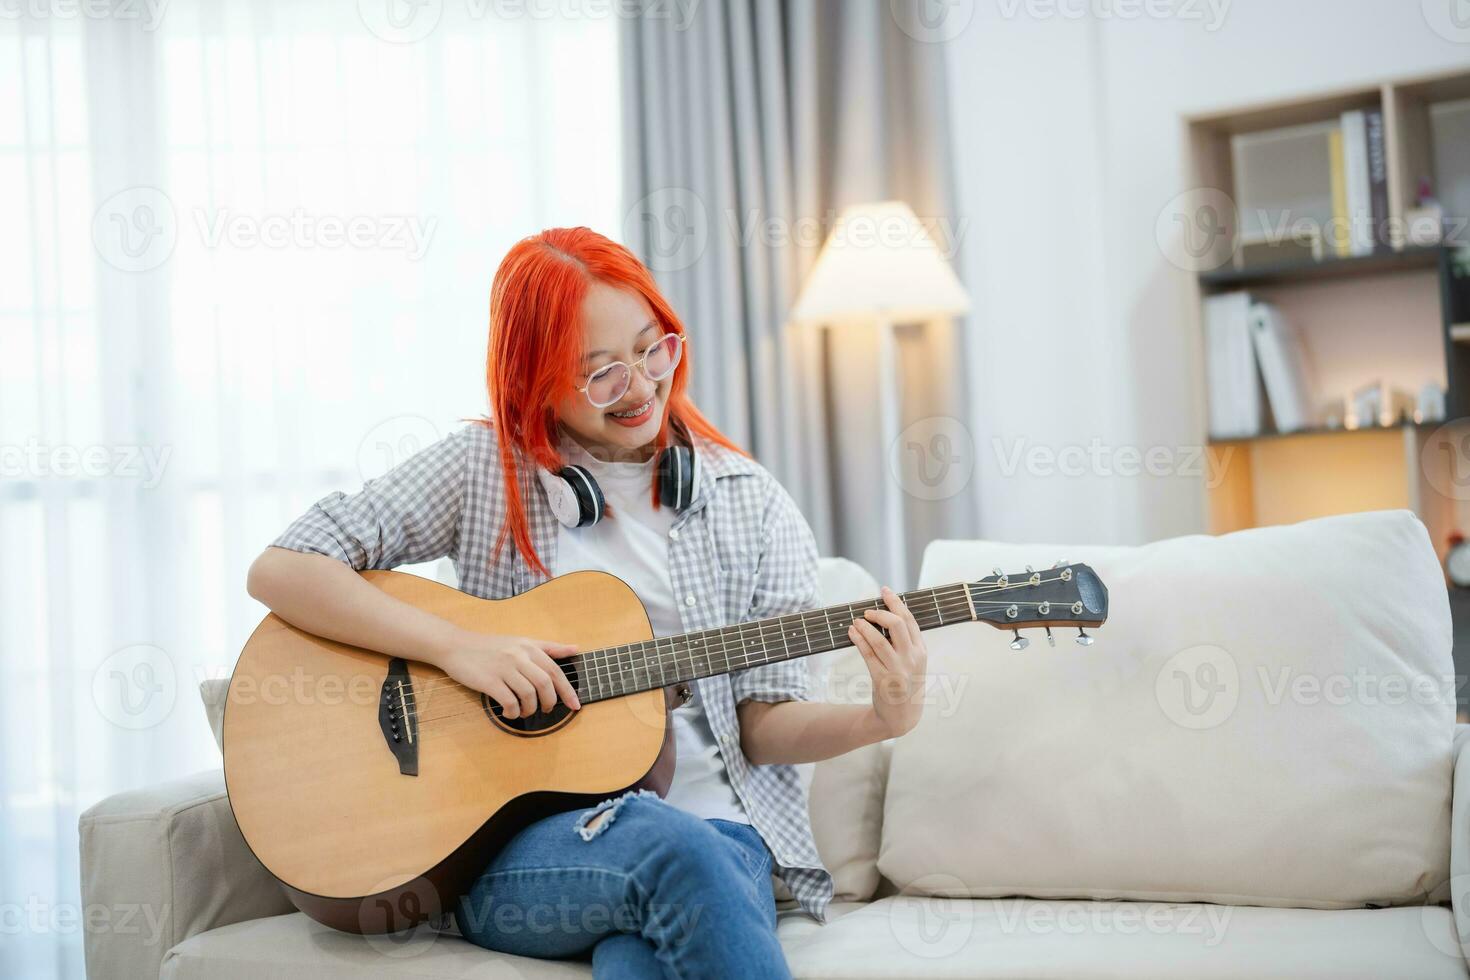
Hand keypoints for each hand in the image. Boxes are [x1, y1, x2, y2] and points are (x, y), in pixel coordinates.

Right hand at [441, 631, 580, 718]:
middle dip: (549, 702)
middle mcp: (519, 656)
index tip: (575, 705)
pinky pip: (509, 702)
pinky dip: (513, 712)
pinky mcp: (489, 681)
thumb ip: (549, 647)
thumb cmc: (491, 647)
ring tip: (525, 712)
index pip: (555, 671)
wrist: (457, 646)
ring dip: (530, 709)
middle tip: (545, 710)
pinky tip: (510, 713)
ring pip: (528, 695)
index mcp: (529, 647)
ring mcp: (504, 668)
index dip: (567, 690)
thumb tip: (576, 649)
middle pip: (545, 684)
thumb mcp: (521, 642)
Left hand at [848, 586, 928, 737]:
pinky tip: (852, 632)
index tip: (885, 590)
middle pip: (897, 625)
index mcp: (921, 651)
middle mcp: (912, 658)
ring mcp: (897, 670)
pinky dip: (858, 641)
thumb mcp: (913, 662)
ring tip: (855, 621)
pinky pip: (868, 655)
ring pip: (879, 640)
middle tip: (867, 611)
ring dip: (865, 627)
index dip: (896, 602)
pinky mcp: (882, 679)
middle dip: (880, 612)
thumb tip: (887, 614)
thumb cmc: (905, 683)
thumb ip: (906, 641)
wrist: (902, 716)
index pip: (909, 620)